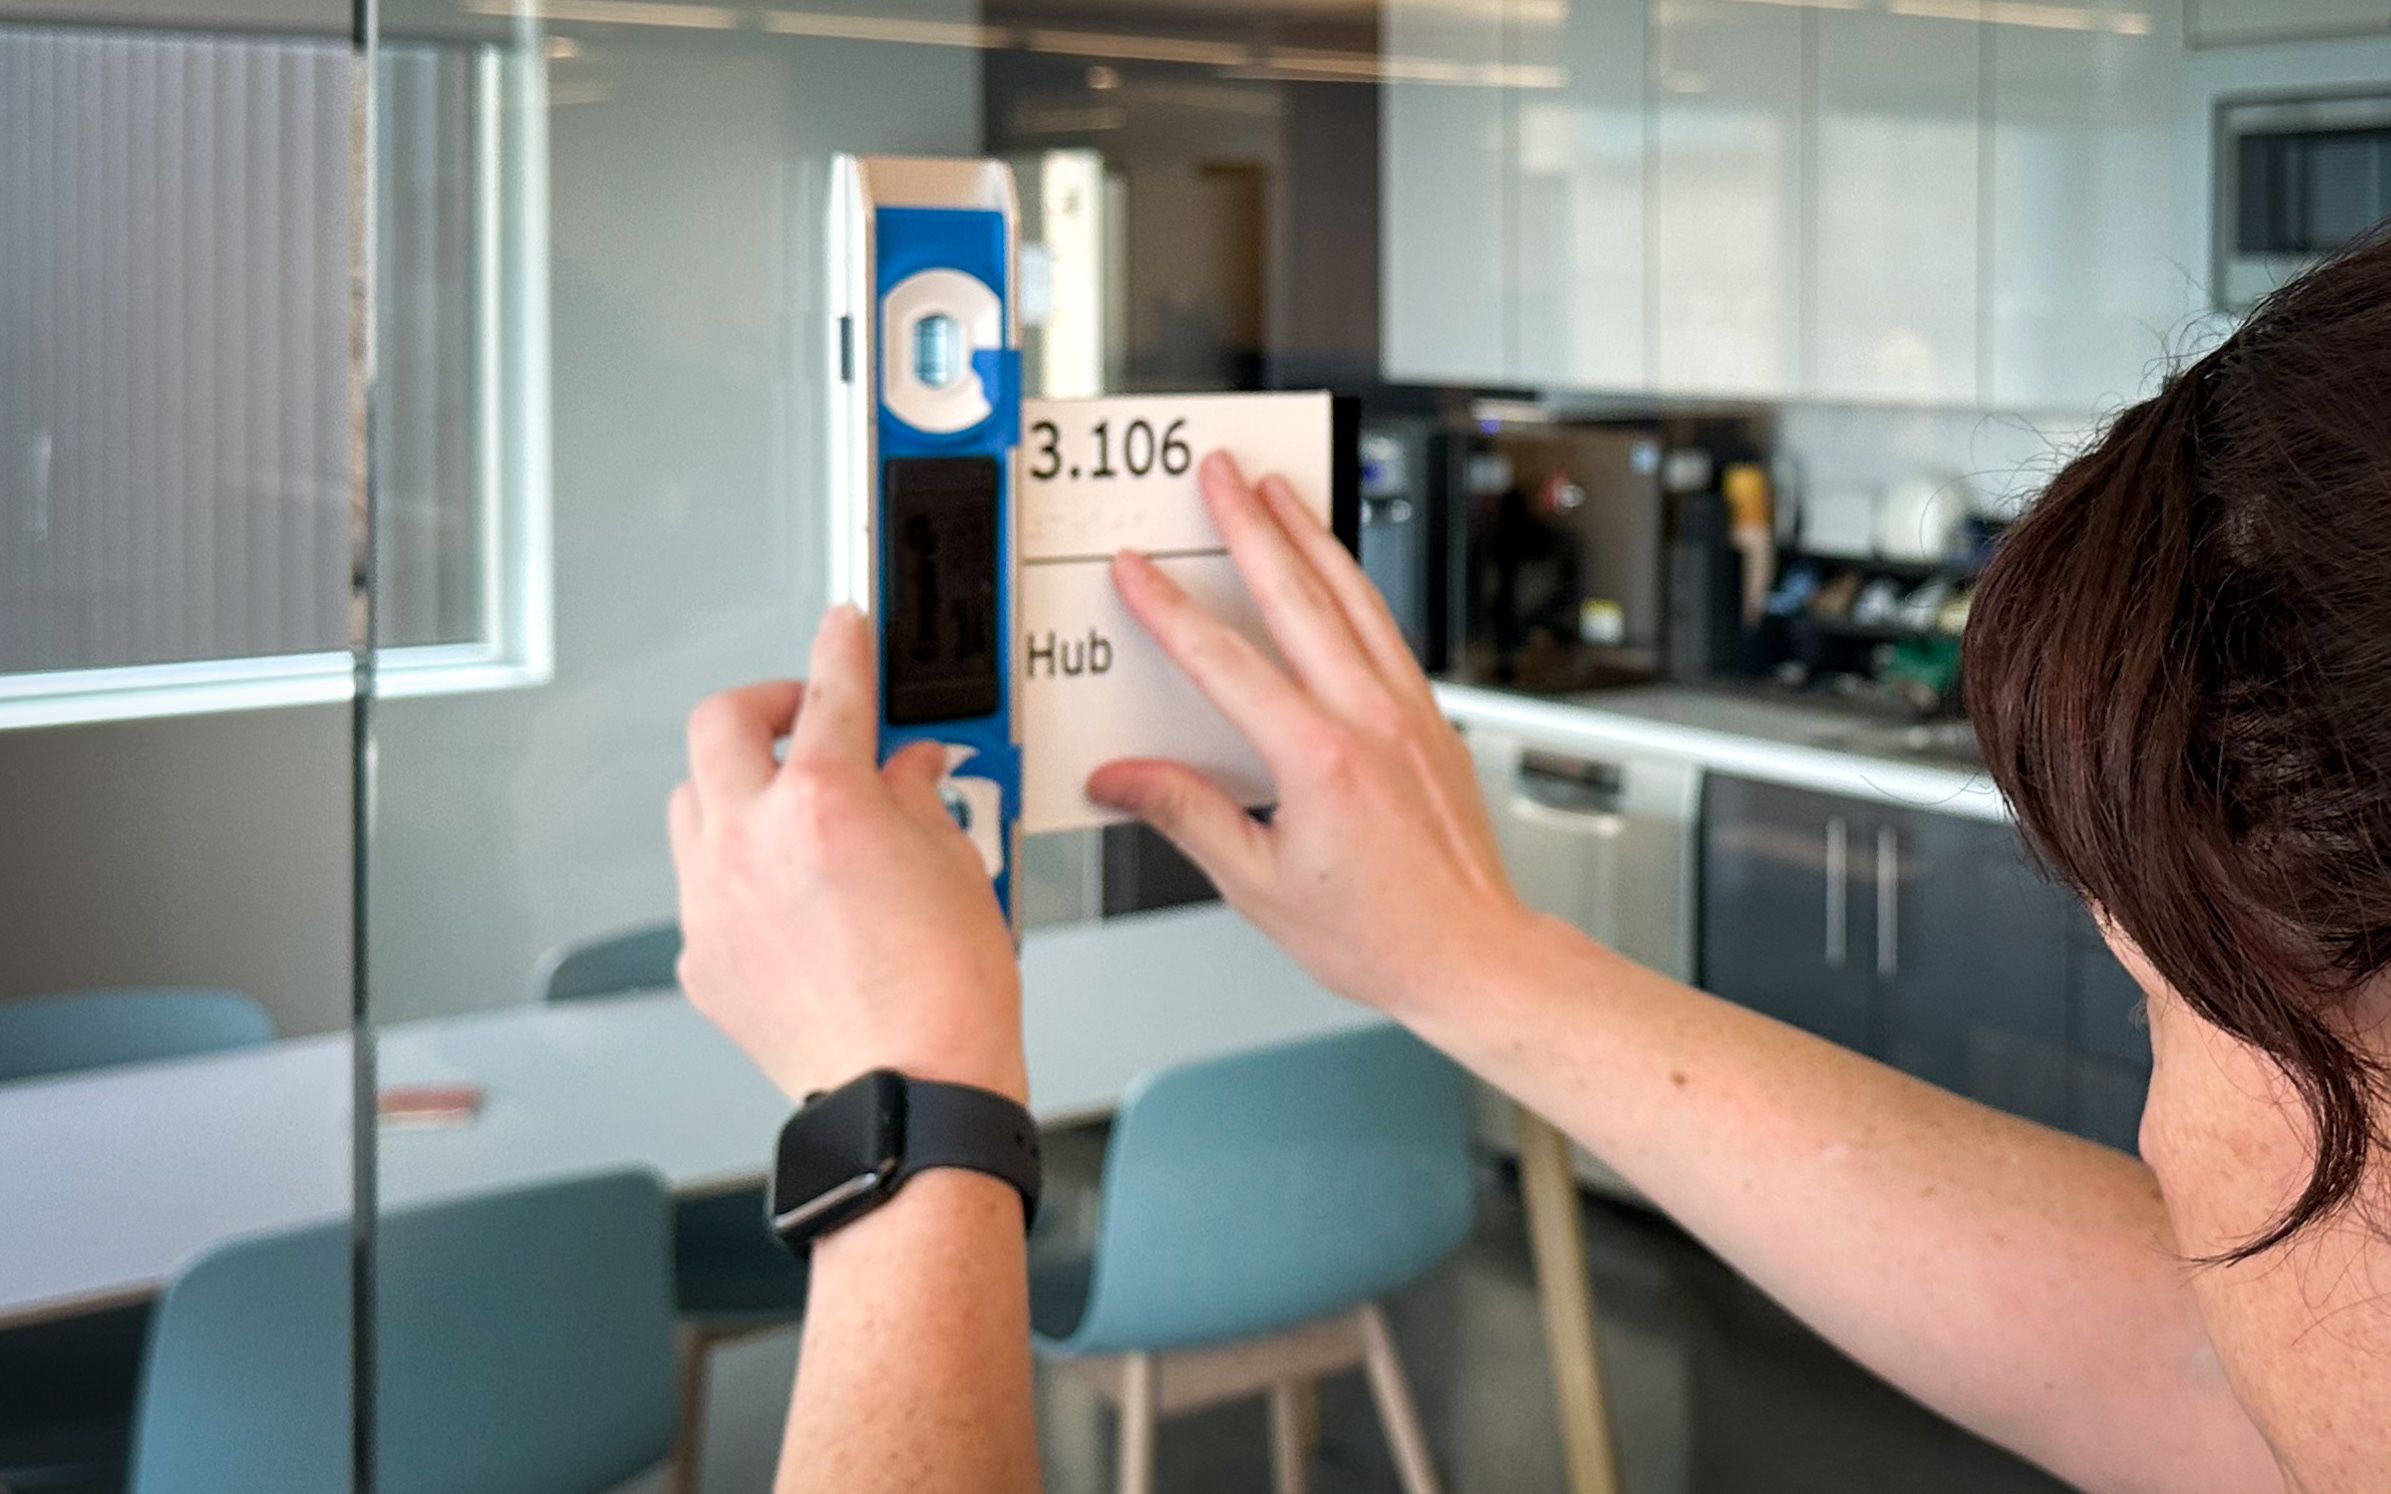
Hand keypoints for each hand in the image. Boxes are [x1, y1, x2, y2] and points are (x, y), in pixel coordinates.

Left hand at [668, 606, 1026, 1104]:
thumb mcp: (957, 866)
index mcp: (824, 803)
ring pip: (693, 802)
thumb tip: (906, 771)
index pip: (831, 691)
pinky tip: (785, 893)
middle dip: (764, 706)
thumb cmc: (945, 1000)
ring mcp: (713, 901)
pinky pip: (701, 885)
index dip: (841, 647)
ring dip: (735, 784)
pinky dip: (737, 871)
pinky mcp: (702, 957)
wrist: (912, 1097)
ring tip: (787, 804)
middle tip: (804, 715)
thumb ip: (918, 798)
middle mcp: (751, 841)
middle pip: (720, 724)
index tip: (842, 629)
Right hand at [1088, 453, 1541, 1018]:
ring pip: (1354, 598)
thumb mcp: (1259, 886)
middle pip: (1298, 596)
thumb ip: (1187, 817)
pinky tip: (1338, 569)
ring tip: (1278, 490)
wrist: (1474, 955)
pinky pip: (1387, 632)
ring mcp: (1410, 712)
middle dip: (1251, 525)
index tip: (1138, 570)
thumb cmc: (1380, 935)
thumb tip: (1121, 782)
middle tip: (1221, 472)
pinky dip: (1355, 587)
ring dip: (1310, 536)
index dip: (1172, 610)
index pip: (1226, 663)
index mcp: (1319, 759)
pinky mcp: (1434, 720)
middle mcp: (1371, 719)